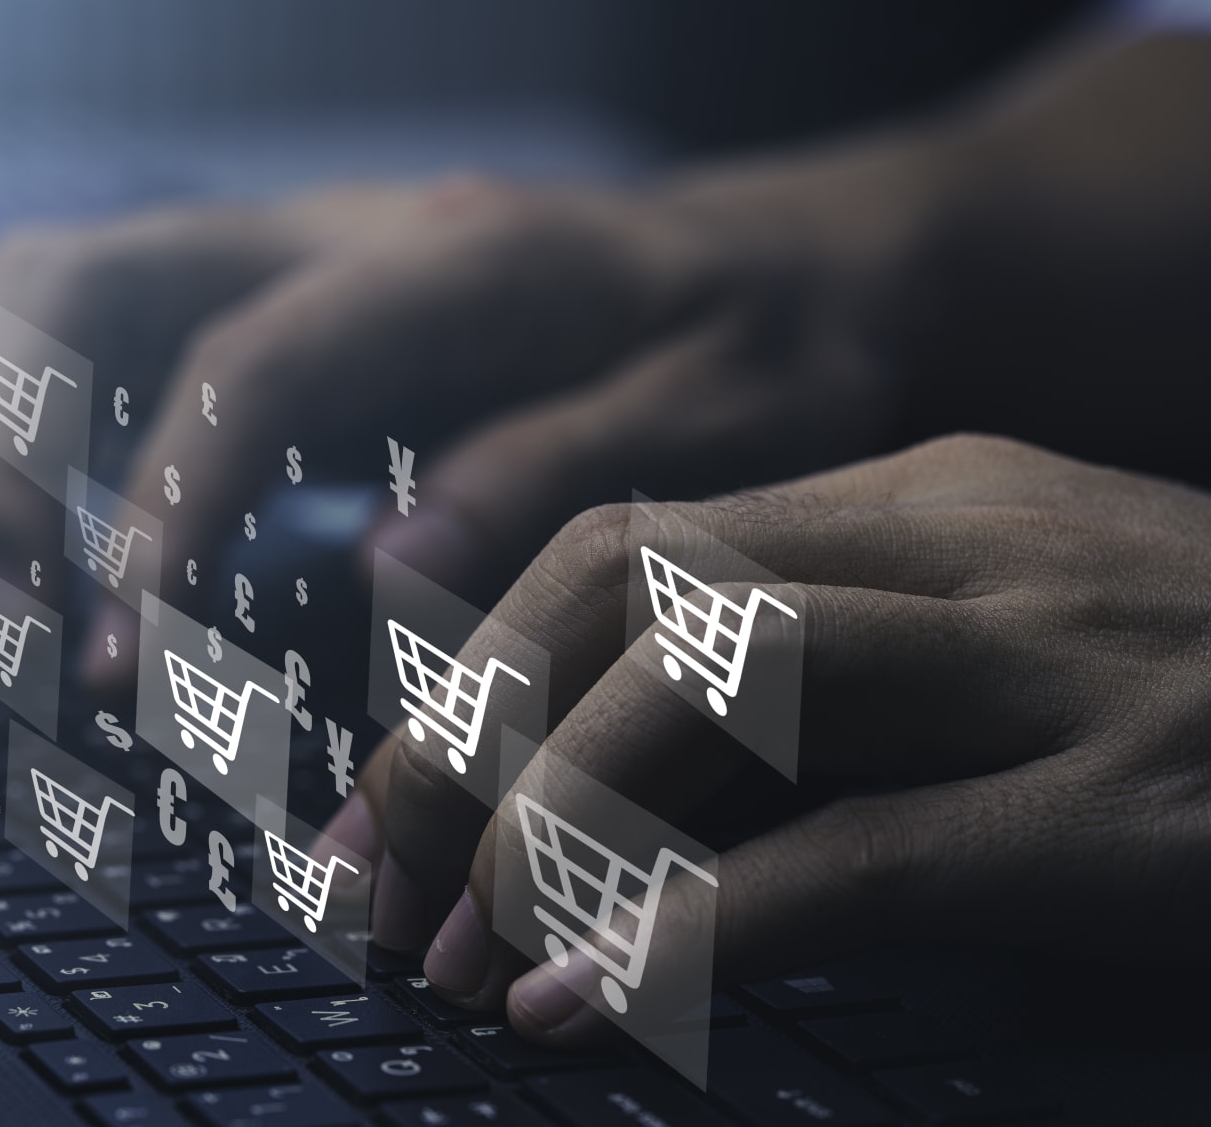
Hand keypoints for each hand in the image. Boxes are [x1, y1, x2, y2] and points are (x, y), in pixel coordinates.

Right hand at [0, 139, 944, 675]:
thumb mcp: (720, 413)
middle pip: (74, 277)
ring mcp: (280, 280)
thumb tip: (383, 565)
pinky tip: (34, 564)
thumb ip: (557, 470)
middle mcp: (324, 245)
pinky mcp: (269, 335)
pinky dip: (32, 452)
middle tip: (2, 600)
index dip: (160, 506)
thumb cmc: (762, 345)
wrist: (781, 270)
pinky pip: (100, 364)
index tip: (115, 650)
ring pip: (54, 305)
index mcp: (438, 260)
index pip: (246, 365)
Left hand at [332, 433, 1210, 1042]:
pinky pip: (843, 857)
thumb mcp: (991, 657)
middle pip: (627, 588)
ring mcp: (1048, 663)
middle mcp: (963, 543)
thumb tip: (598, 802)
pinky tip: (584, 1007)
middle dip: (466, 734)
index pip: (621, 542)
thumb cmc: (1207, 715)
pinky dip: (682, 937)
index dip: (474, 668)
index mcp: (917, 497)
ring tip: (461, 948)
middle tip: (377, 878)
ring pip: (710, 686)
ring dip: (548, 824)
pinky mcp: (1119, 812)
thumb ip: (816, 696)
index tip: (387, 798)